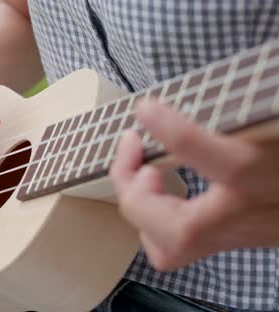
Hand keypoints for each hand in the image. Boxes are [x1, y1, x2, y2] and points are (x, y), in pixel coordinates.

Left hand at [110, 98, 278, 270]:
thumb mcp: (269, 119)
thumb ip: (250, 112)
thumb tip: (206, 84)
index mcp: (273, 172)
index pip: (235, 166)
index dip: (178, 134)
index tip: (148, 109)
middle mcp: (258, 212)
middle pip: (184, 231)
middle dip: (139, 193)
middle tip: (133, 146)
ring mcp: (242, 232)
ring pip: (173, 249)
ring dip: (141, 209)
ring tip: (141, 170)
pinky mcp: (231, 237)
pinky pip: (175, 247)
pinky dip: (151, 220)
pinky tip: (157, 188)